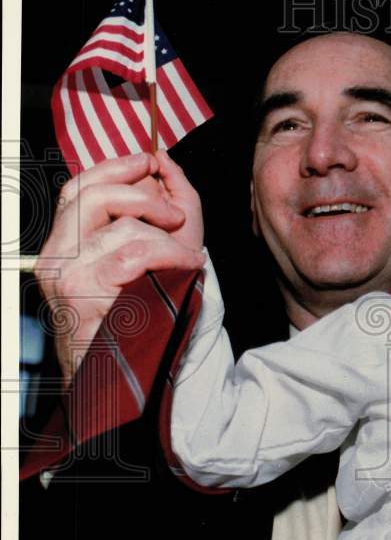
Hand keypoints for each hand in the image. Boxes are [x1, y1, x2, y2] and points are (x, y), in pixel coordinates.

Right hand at [34, 151, 205, 383]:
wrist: (129, 380)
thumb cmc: (142, 320)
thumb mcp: (154, 256)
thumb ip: (161, 205)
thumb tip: (164, 161)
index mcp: (65, 246)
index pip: (78, 189)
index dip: (114, 168)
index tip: (148, 160)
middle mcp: (56, 258)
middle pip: (93, 197)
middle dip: (145, 196)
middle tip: (176, 217)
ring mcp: (65, 276)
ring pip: (123, 228)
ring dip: (168, 240)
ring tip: (185, 260)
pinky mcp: (84, 294)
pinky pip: (135, 254)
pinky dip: (170, 256)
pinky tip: (186, 269)